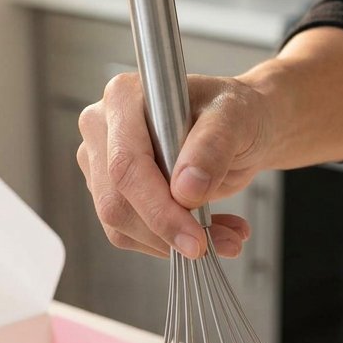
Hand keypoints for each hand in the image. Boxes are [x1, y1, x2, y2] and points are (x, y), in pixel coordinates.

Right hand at [77, 72, 273, 259]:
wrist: (240, 130)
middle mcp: (103, 128)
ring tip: (226, 236)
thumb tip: (185, 190)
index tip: (195, 239)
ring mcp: (102, 162)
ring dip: (173, 242)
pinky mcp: (114, 192)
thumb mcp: (236, 118)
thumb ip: (211, 147)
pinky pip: (131, 233)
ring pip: (120, 224)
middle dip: (169, 232)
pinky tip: (209, 231)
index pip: (126, 165)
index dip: (158, 209)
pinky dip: (171, 242)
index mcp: (124, 98)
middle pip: (116, 201)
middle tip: (220, 244)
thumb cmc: (234, 113)